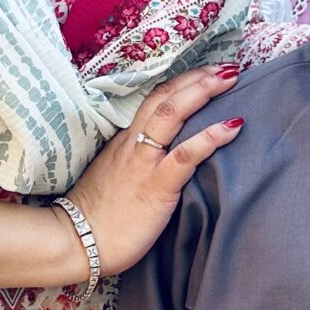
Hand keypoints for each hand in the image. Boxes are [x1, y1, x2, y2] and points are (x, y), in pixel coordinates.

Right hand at [69, 66, 245, 280]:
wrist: (76, 242)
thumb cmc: (96, 219)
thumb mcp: (113, 179)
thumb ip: (134, 164)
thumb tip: (160, 159)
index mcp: (125, 143)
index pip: (153, 101)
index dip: (181, 83)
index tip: (205, 74)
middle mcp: (133, 145)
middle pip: (164, 97)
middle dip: (197, 77)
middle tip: (226, 67)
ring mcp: (143, 163)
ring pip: (171, 113)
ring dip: (202, 91)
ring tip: (230, 79)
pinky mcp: (156, 187)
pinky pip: (185, 155)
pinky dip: (210, 137)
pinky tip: (233, 126)